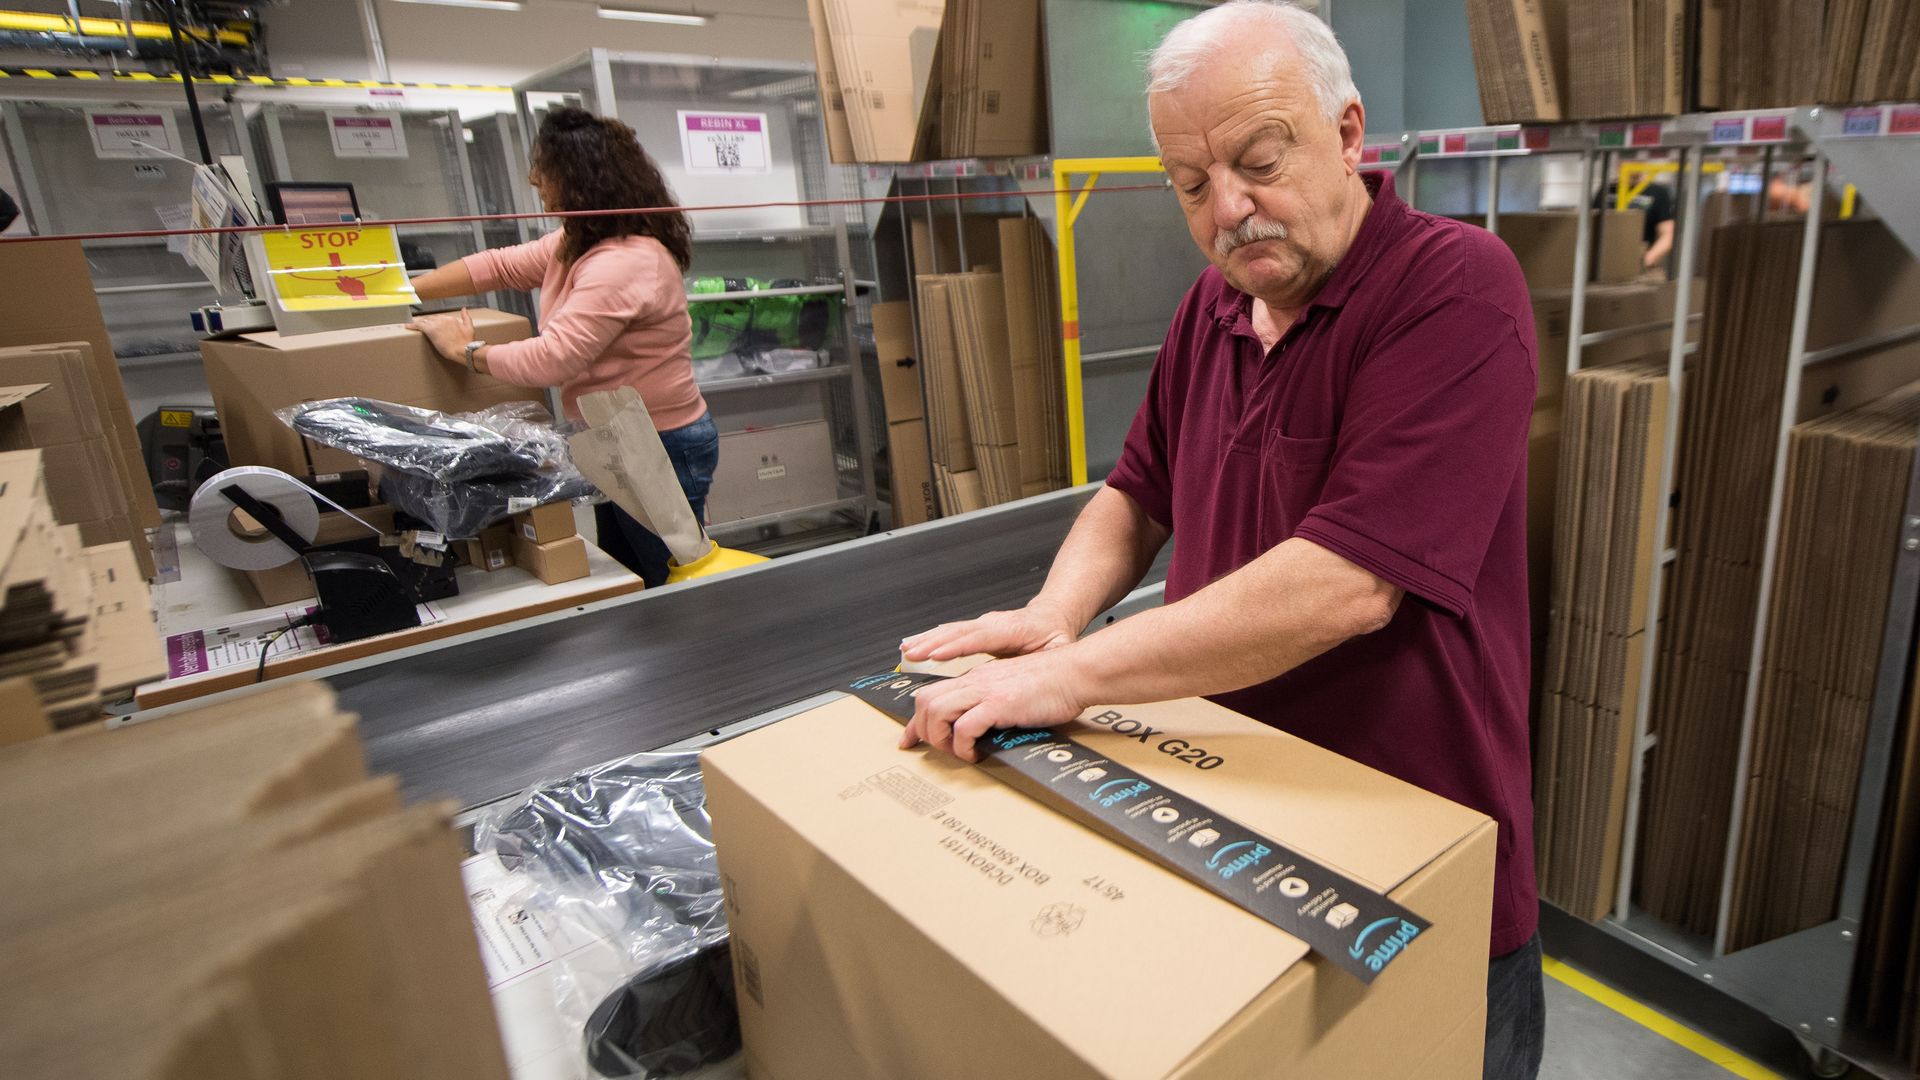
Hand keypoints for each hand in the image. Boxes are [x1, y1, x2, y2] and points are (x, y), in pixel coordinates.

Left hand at [406, 308, 474, 364]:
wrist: (463, 350)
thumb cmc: (467, 342)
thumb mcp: (470, 328)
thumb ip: (466, 317)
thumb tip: (464, 309)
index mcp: (451, 319)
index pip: (440, 318)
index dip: (435, 321)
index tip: (433, 325)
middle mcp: (443, 320)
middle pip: (431, 319)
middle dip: (426, 321)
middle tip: (421, 325)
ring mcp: (436, 325)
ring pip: (424, 321)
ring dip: (418, 322)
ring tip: (412, 324)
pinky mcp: (430, 331)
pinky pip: (419, 325)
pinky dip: (412, 325)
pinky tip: (407, 326)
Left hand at [899, 649, 1088, 761]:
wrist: (1076, 672)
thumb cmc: (1055, 685)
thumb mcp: (1015, 693)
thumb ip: (996, 706)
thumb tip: (983, 732)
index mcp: (979, 677)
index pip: (932, 694)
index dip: (916, 721)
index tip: (910, 740)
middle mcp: (977, 680)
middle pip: (925, 699)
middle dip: (921, 729)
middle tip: (937, 750)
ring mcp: (986, 690)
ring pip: (936, 709)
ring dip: (939, 737)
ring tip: (957, 752)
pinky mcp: (1000, 703)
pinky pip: (964, 726)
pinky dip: (962, 745)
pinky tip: (975, 753)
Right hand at [900, 603, 1078, 662]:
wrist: (1052, 616)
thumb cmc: (1055, 634)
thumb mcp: (1059, 648)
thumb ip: (1048, 660)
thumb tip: (1039, 675)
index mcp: (1013, 629)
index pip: (980, 637)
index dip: (957, 646)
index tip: (936, 655)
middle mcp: (993, 623)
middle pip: (958, 632)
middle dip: (933, 643)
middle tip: (912, 654)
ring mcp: (982, 624)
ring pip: (950, 631)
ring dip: (927, 641)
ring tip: (907, 651)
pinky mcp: (975, 629)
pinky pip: (949, 633)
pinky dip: (930, 639)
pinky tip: (914, 646)